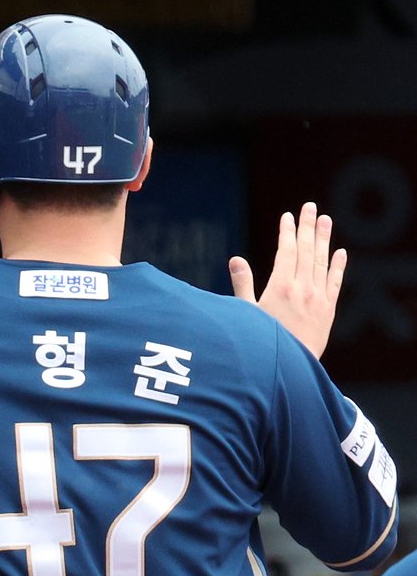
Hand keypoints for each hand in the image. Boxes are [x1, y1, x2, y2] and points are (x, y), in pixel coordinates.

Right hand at [229, 201, 345, 357]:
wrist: (288, 368)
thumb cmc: (260, 343)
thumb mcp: (245, 314)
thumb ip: (243, 285)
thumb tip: (236, 259)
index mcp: (281, 288)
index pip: (287, 251)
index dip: (287, 232)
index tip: (287, 216)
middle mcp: (303, 289)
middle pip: (307, 250)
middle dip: (307, 227)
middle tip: (310, 207)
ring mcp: (318, 298)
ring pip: (322, 262)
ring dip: (324, 239)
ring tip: (325, 220)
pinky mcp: (328, 310)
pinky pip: (335, 282)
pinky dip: (338, 266)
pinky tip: (340, 253)